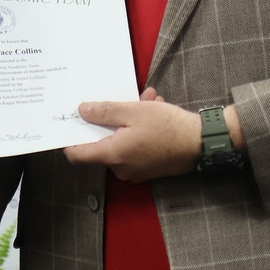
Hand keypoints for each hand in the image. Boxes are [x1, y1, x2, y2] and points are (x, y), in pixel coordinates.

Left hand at [63, 92, 201, 181]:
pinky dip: (140, 129)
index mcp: (113, 155)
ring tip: (146, 99)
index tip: (67, 124)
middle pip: (102, 143)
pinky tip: (154, 108)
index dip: (69, 140)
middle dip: (110, 119)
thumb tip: (82, 111)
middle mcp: (122, 168)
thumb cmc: (168, 127)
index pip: (78, 155)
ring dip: (129, 119)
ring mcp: (136, 170)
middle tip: (121, 100)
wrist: (202, 142)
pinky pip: (135, 146)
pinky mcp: (149, 167)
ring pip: (122, 140)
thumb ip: (104, 112)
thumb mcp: (133, 111)